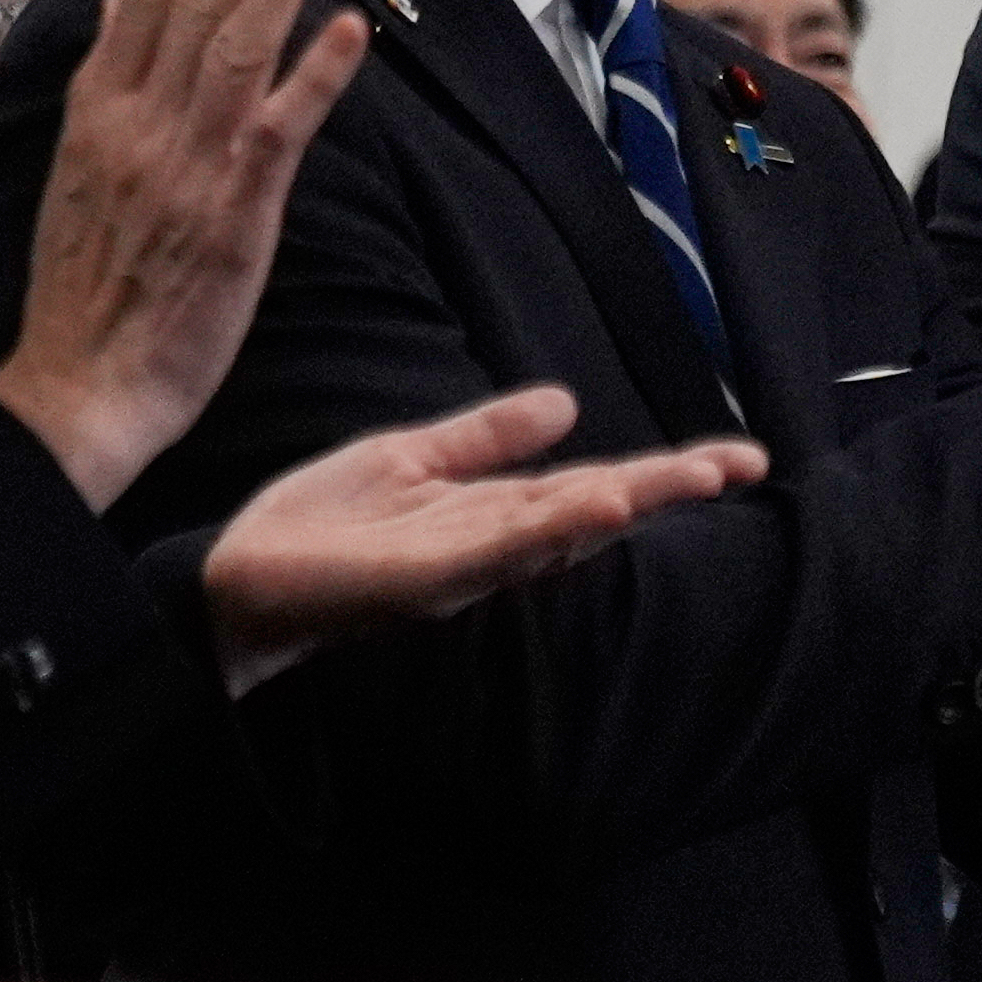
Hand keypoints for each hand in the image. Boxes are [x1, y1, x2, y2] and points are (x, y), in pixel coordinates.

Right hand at [0, 0, 364, 509]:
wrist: (79, 390)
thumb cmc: (84, 290)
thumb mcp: (76, 172)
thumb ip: (104, 85)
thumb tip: (122, 6)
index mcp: (96, 114)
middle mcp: (139, 126)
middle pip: (196, 2)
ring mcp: (188, 165)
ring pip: (239, 44)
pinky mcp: (236, 213)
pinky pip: (284, 127)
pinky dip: (319, 73)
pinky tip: (351, 25)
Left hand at [201, 387, 766, 692]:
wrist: (238, 579)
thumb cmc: (317, 527)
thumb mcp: (410, 456)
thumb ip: (487, 434)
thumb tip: (568, 401)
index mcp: (493, 512)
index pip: (595, 485)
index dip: (665, 471)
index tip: (738, 458)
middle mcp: (492, 544)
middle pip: (597, 510)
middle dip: (669, 487)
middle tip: (743, 466)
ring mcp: (464, 565)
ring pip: (562, 530)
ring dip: (626, 502)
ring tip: (690, 477)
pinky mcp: (426, 580)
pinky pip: (501, 551)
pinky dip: (554, 530)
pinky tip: (598, 505)